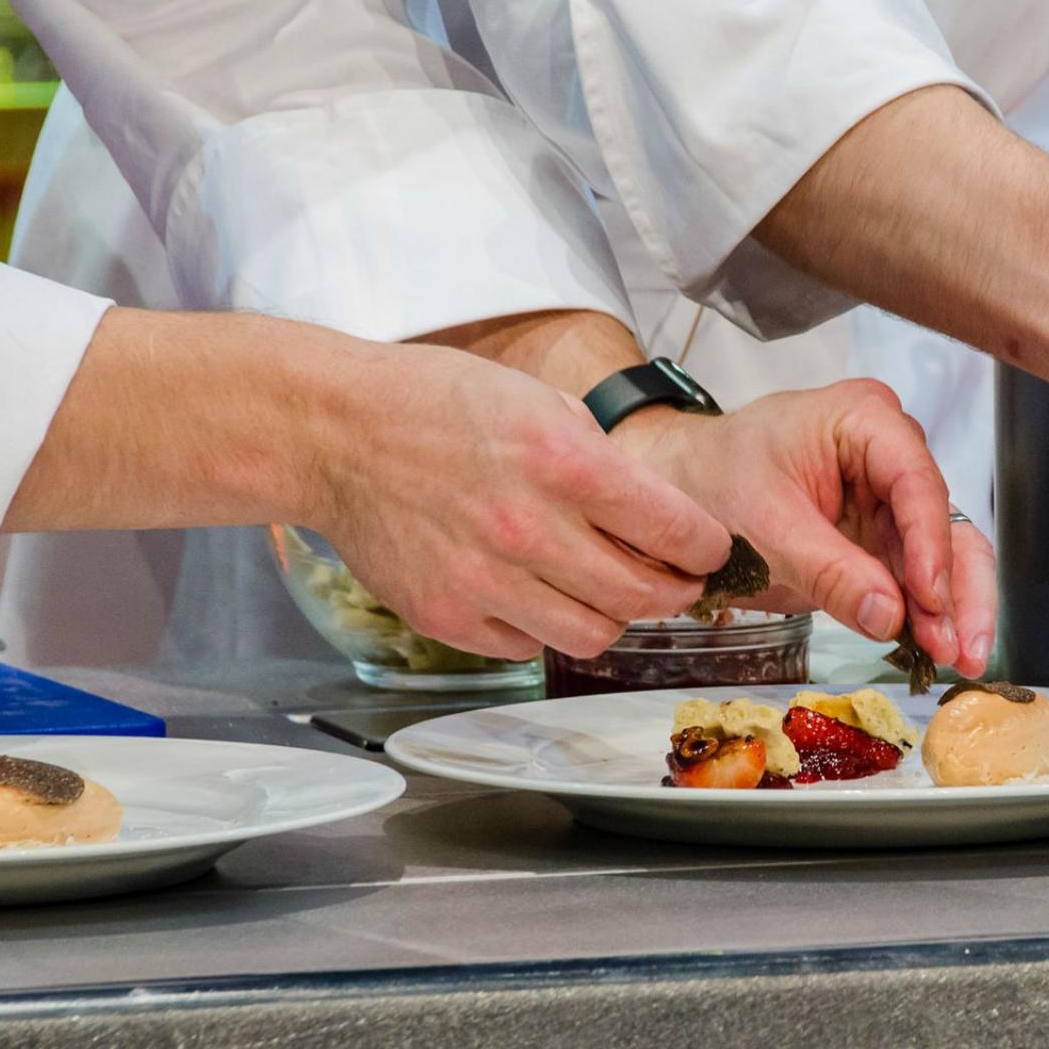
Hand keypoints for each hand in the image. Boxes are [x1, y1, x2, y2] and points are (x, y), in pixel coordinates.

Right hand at [316, 343, 731, 659]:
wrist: (339, 433)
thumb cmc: (440, 405)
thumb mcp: (541, 402)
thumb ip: (604, 463)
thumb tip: (657, 517)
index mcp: (563, 462)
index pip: (675, 530)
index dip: (706, 548)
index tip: (709, 550)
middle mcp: (529, 528)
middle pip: (644, 596)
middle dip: (674, 590)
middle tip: (674, 580)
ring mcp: (485, 580)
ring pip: (594, 635)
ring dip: (612, 616)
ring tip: (604, 589)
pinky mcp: (448, 617)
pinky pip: (528, 647)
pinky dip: (542, 627)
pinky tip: (533, 592)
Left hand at [616, 380, 995, 677]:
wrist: (678, 488)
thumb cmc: (711, 479)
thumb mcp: (763, 524)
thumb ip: (828, 569)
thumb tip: (889, 616)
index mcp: (863, 419)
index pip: (916, 480)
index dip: (930, 544)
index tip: (930, 600)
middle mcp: (890, 452)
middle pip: (945, 519)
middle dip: (957, 588)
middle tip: (962, 646)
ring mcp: (889, 497)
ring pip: (944, 554)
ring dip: (951, 610)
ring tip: (955, 659)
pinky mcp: (880, 538)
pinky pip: (915, 577)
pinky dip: (925, 615)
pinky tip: (936, 652)